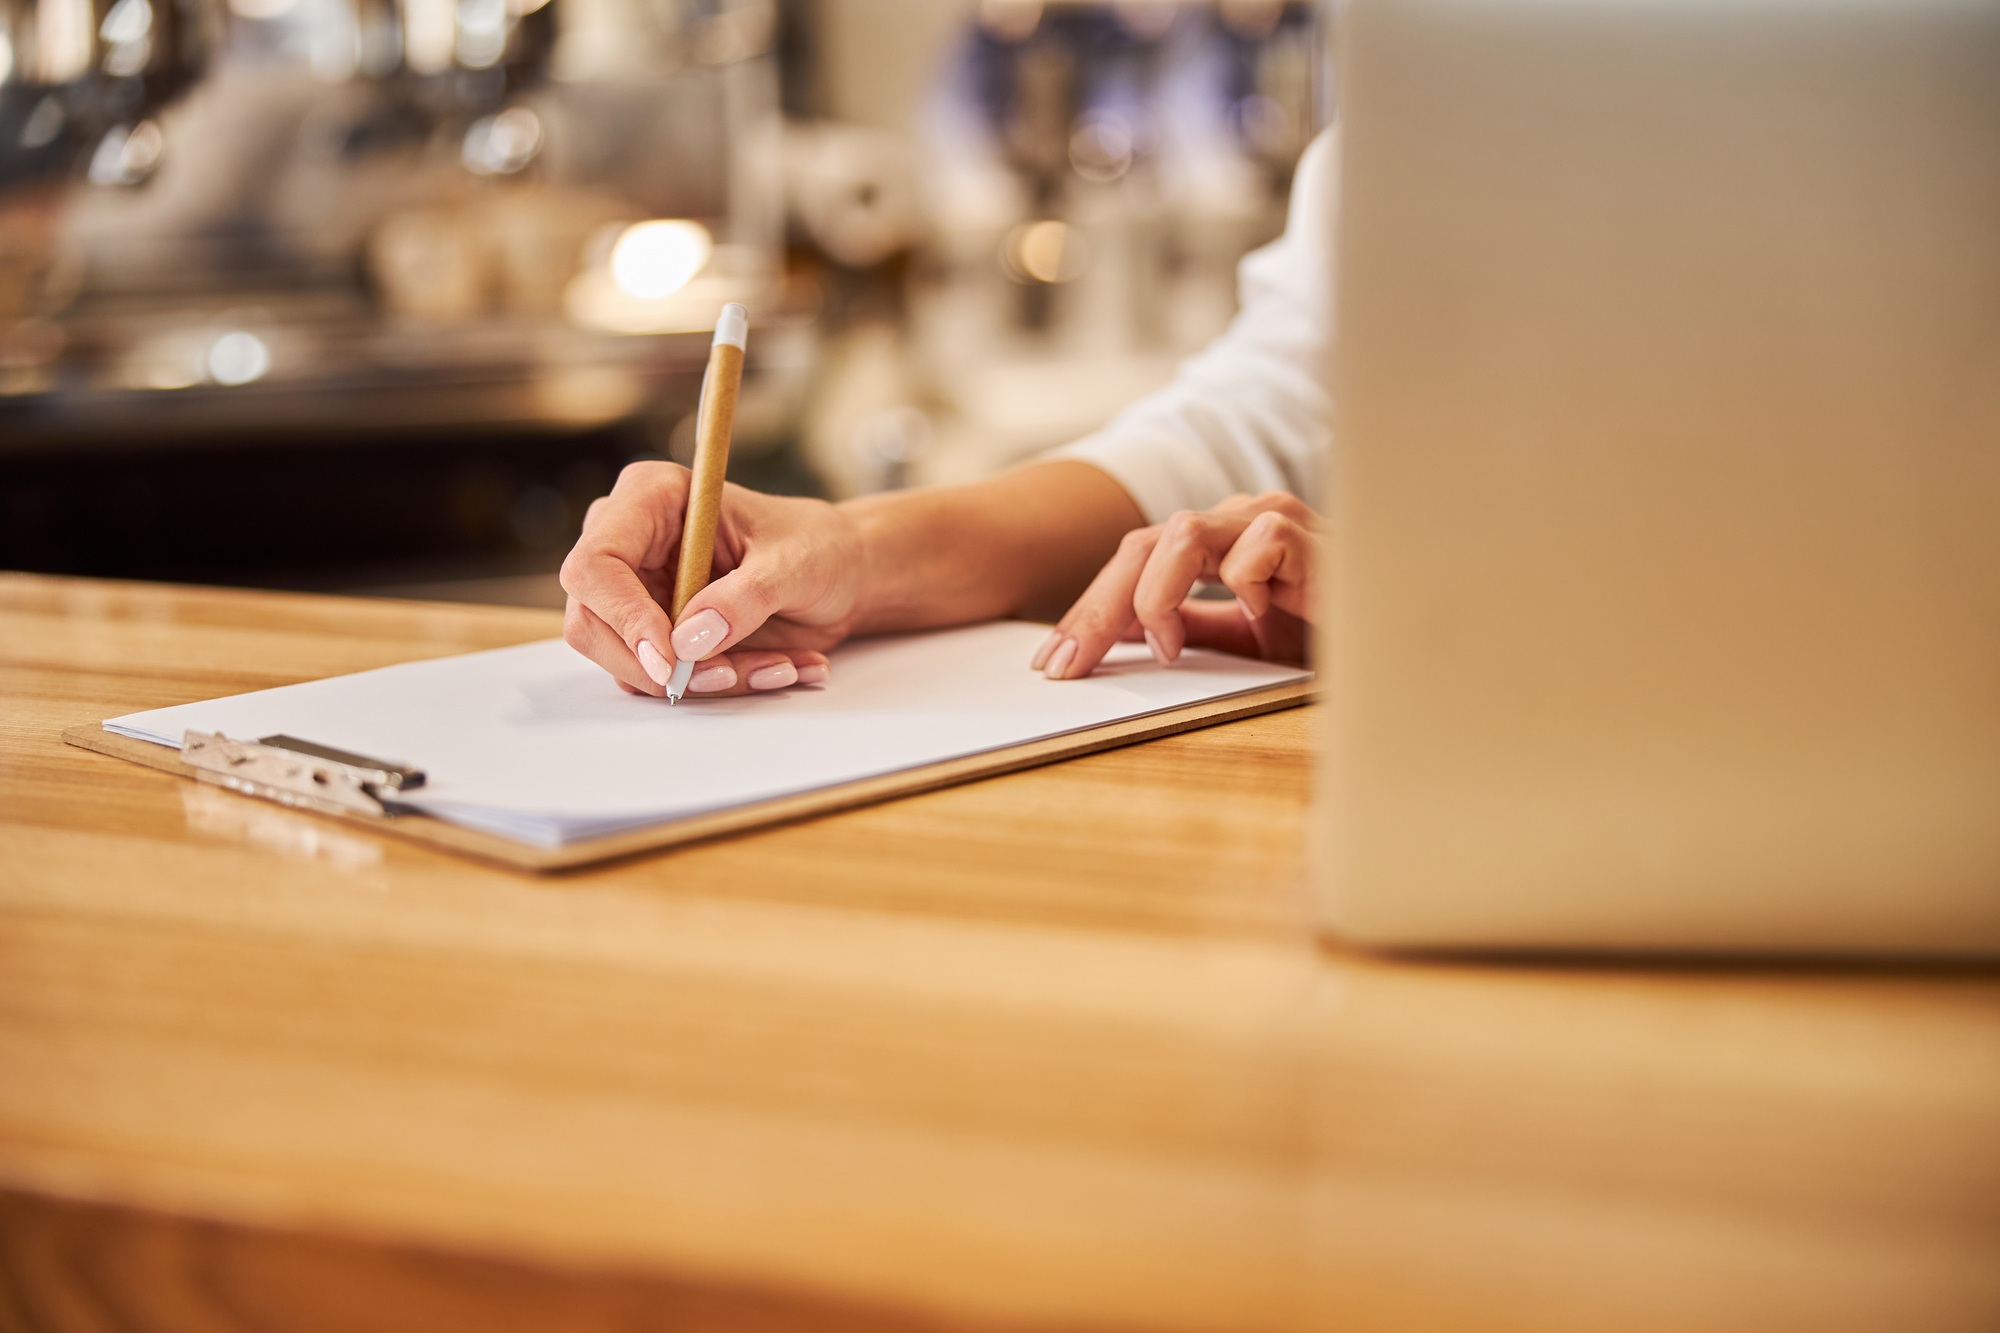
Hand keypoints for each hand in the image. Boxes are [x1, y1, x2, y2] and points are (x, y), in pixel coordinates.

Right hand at [559, 461, 863, 697]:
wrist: (839, 573)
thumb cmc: (817, 547)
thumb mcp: (795, 564)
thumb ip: (745, 597)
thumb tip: (689, 640)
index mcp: (652, 498)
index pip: (596, 562)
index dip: (623, 615)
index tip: (670, 658)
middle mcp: (631, 543)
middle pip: (591, 621)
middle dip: (658, 664)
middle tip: (726, 676)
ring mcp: (637, 592)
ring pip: (626, 661)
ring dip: (700, 680)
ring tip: (775, 666)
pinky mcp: (655, 633)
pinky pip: (660, 678)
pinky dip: (715, 686)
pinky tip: (772, 667)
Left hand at [1030, 492, 1319, 679]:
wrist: (1400, 639)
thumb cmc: (1334, 634)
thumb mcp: (1245, 641)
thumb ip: (1191, 630)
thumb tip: (1120, 640)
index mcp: (1219, 541)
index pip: (1134, 560)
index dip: (1090, 608)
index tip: (1056, 661)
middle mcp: (1239, 520)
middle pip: (1141, 544)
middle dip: (1097, 608)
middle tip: (1069, 663)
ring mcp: (1272, 520)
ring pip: (1180, 535)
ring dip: (1156, 597)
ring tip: (1165, 649)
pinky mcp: (1309, 535)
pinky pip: (1253, 546)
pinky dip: (1243, 583)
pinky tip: (1256, 616)